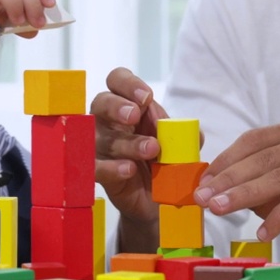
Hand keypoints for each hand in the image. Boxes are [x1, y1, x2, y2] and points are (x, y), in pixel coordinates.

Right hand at [91, 68, 171, 226]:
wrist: (159, 198)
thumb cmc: (163, 161)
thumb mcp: (178, 144)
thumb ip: (182, 133)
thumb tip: (183, 130)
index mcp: (127, 105)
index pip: (117, 81)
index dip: (128, 84)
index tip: (146, 97)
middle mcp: (107, 121)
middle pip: (101, 102)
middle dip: (117, 107)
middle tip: (135, 116)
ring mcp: (99, 146)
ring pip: (103, 137)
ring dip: (127, 142)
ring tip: (151, 149)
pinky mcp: (97, 172)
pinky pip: (95, 167)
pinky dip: (112, 167)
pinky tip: (129, 169)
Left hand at [194, 121, 279, 261]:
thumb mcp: (275, 193)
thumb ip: (250, 184)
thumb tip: (210, 189)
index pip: (253, 141)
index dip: (225, 161)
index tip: (202, 182)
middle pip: (262, 159)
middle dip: (228, 180)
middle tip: (203, 198)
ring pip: (278, 177)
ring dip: (244, 196)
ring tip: (220, 211)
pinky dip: (278, 217)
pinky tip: (262, 234)